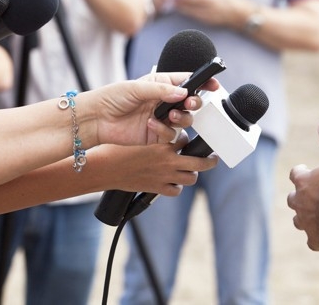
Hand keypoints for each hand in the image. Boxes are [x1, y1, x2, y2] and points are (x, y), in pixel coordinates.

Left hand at [88, 72, 219, 146]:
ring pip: (185, 119)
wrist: (96, 120)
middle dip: (195, 102)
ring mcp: (162, 118)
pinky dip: (164, 130)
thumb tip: (184, 92)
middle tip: (190, 102)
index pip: (187, 81)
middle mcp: (164, 101)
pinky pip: (171, 134)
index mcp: (161, 84)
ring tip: (171, 115)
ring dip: (182, 117)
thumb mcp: (137, 88)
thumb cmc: (112, 98)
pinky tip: (151, 125)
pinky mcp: (157, 134)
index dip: (202, 82)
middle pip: (191, 101)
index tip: (213, 84)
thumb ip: (162, 90)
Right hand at [90, 134, 218, 195]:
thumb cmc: (118, 148)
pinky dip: (176, 187)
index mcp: (164, 142)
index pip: (186, 139)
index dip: (187, 139)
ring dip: (192, 174)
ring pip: (191, 178)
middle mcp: (168, 160)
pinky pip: (176, 191)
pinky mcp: (157, 189)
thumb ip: (154, 133)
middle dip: (209, 161)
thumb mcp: (139, 134)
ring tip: (192, 171)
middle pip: (200, 162)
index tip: (188, 140)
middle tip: (213, 159)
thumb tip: (164, 127)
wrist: (105, 168)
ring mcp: (165, 176)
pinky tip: (173, 182)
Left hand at [174, 0, 247, 26]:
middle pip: (189, 6)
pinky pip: (194, 17)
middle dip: (179, 3)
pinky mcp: (207, 22)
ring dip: (181, 8)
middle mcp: (209, 8)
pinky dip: (187, 12)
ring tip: (174, 4)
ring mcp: (208, 17)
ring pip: (190, 12)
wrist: (238, 13)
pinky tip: (182, 9)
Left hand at [287, 120, 318, 250]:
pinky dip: (318, 239)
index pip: (295, 173)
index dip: (301, 172)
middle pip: (293, 198)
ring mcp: (306, 222)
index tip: (307, 170)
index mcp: (302, 181)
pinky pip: (313, 242)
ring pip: (299, 220)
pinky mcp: (316, 239)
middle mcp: (299, 202)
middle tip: (312, 194)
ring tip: (318, 214)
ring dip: (306, 217)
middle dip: (300, 196)